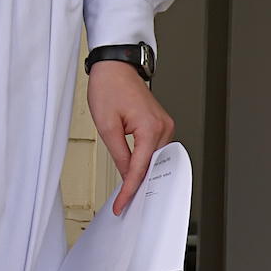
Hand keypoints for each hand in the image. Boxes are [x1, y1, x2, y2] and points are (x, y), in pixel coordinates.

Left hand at [87, 60, 173, 216]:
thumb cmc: (110, 87)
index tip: (123, 203)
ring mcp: (164, 126)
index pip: (140, 168)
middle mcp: (163, 127)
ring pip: (154, 159)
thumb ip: (119, 154)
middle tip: (126, 203)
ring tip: (128, 190)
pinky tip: (135, 170)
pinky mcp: (160, 124)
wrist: (115, 68)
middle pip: (151, 166)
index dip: (130, 190)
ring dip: (142, 173)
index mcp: (150, 128)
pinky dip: (145, 161)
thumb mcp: (106, 126)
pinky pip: (154, 149)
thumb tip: (125, 173)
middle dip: (138, 185)